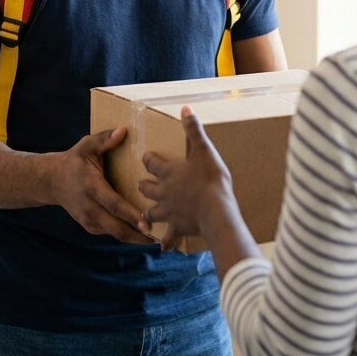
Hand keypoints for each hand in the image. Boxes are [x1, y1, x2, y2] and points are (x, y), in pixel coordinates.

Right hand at [49, 127, 151, 244]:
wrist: (52, 181)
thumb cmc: (74, 161)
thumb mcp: (86, 145)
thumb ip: (104, 139)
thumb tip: (123, 131)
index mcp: (91, 187)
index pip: (113, 204)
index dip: (131, 216)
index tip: (147, 224)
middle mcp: (89, 207)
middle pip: (115, 228)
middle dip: (137, 235)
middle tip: (159, 239)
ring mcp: (88, 219)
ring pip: (114, 234)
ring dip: (134, 238)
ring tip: (157, 240)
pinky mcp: (90, 226)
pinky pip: (110, 233)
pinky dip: (126, 235)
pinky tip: (143, 235)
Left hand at [139, 107, 237, 251]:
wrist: (215, 210)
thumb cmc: (210, 178)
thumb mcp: (203, 149)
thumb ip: (193, 129)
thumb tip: (185, 108)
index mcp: (168, 172)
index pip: (152, 163)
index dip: (149, 159)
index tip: (146, 157)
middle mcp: (164, 192)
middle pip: (147, 188)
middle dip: (144, 185)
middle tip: (141, 184)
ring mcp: (169, 211)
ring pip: (152, 212)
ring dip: (148, 213)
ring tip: (145, 215)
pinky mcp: (178, 227)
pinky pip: (169, 237)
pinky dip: (166, 242)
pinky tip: (163, 247)